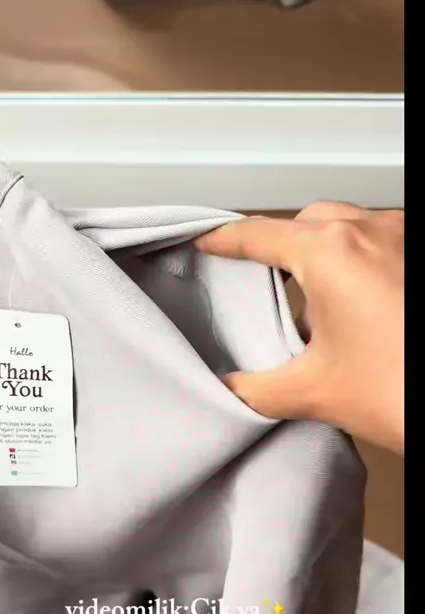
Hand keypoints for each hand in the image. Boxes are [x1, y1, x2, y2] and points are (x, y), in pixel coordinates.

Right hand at [195, 202, 403, 454]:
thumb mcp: (314, 392)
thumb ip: (255, 391)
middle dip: (281, 245)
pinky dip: (360, 259)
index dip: (227, 238)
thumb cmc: (405, 391)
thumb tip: (229, 391)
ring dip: (325, 251)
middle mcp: (372, 232)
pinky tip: (359, 302)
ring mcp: (407, 239)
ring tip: (315, 298)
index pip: (261, 235)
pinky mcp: (424, 256)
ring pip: (350, 226)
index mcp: (332, 253)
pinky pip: (384, 241)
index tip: (210, 240)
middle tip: (263, 279)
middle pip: (308, 221)